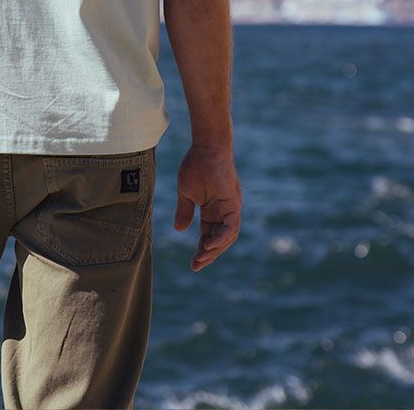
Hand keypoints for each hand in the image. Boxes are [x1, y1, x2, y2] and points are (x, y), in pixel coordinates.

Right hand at [173, 142, 241, 271]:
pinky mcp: (234, 203)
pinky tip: (209, 246)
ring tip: (201, 258)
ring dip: (215, 250)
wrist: (206, 147)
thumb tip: (179, 231)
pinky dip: (222, 238)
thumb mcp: (186, 193)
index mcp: (212, 210)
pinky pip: (231, 226)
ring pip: (227, 236)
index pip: (208, 235)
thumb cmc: (196, 165)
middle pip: (219, 240)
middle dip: (208, 255)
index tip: (193, 264)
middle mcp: (224, 212)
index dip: (202, 250)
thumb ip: (185, 211)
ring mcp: (230, 208)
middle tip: (196, 266)